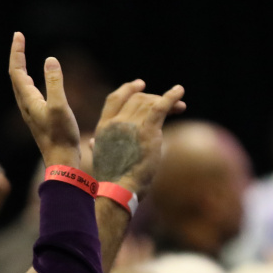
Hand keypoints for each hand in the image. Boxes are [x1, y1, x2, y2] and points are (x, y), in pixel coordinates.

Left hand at [8, 33, 82, 167]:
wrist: (61, 161)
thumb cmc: (61, 136)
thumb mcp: (60, 106)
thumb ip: (55, 83)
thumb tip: (50, 60)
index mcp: (28, 100)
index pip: (16, 70)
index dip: (16, 52)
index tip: (18, 35)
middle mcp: (26, 105)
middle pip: (16, 75)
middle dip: (17, 56)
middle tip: (19, 39)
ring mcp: (31, 112)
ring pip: (21, 85)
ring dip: (21, 67)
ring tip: (23, 54)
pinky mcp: (38, 117)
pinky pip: (29, 92)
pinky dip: (30, 80)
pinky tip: (36, 82)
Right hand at [90, 79, 187, 195]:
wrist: (118, 189)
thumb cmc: (111, 179)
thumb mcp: (100, 157)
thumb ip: (97, 145)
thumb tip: (92, 142)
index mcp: (104, 126)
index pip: (114, 98)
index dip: (128, 89)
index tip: (140, 84)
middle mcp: (116, 122)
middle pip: (137, 99)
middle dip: (153, 98)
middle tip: (170, 105)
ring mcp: (131, 125)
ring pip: (149, 103)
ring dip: (166, 101)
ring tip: (180, 106)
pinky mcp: (147, 131)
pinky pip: (160, 107)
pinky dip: (171, 97)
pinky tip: (179, 91)